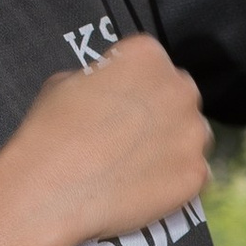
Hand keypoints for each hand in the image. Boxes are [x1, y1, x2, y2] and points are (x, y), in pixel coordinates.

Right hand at [8, 33, 209, 245]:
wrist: (50, 191)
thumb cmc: (50, 132)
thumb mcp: (66, 81)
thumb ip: (104, 79)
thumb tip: (113, 91)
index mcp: (147, 55)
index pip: (152, 63)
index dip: (134, 85)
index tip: (118, 103)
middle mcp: (179, 88)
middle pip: (179, 96)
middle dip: (161, 112)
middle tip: (131, 135)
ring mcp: (192, 133)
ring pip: (192, 134)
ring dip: (173, 144)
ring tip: (138, 164)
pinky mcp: (195, 174)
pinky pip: (193, 173)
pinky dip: (174, 179)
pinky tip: (145, 187)